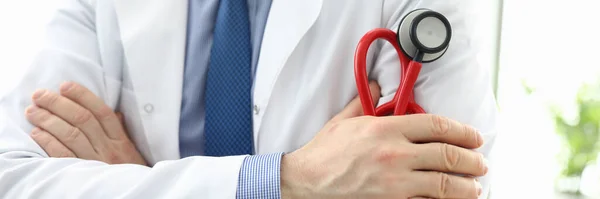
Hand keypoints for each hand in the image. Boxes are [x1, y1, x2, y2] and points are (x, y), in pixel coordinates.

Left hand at [25, 81, 146, 165]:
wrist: (131, 190)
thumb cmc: (128, 170)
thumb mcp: (130, 149)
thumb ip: (120, 130)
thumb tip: (113, 112)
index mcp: (120, 139)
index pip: (101, 111)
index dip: (82, 96)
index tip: (65, 86)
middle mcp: (108, 148)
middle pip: (82, 119)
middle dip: (58, 104)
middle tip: (40, 95)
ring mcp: (95, 161)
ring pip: (71, 134)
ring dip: (48, 120)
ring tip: (33, 112)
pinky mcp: (82, 174)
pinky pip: (63, 155)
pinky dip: (49, 142)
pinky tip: (37, 133)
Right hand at [281, 82, 486, 198]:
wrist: (307, 181)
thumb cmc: (325, 152)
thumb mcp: (344, 120)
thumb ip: (365, 100)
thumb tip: (377, 84)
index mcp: (386, 129)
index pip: (436, 125)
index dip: (462, 131)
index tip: (474, 137)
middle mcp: (395, 154)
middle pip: (448, 155)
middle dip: (472, 160)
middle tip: (481, 163)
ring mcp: (394, 182)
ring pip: (444, 184)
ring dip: (466, 186)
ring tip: (475, 187)